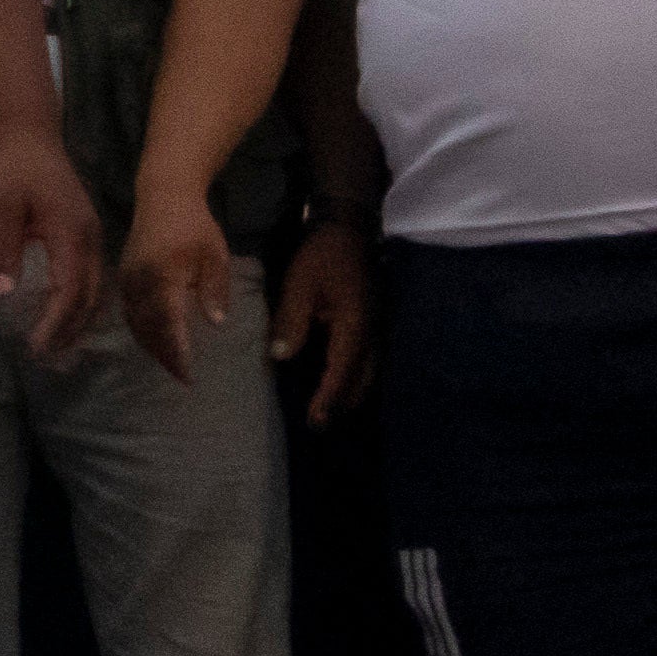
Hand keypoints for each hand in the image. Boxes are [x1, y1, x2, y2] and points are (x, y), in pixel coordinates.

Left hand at [0, 115, 103, 347]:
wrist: (27, 130)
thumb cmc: (10, 165)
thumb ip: (3, 249)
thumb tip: (4, 292)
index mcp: (71, 233)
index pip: (70, 290)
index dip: (55, 322)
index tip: (36, 345)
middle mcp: (89, 236)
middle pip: (89, 294)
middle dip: (70, 328)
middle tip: (48, 357)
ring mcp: (90, 232)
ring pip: (94, 285)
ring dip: (78, 317)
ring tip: (58, 345)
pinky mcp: (83, 229)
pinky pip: (89, 273)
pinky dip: (80, 298)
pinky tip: (66, 313)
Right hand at [112, 198, 233, 379]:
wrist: (163, 196)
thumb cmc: (195, 225)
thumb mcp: (214, 255)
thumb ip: (214, 290)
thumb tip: (215, 323)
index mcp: (163, 276)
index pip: (168, 322)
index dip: (177, 351)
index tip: (188, 374)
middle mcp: (139, 282)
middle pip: (149, 329)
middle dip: (165, 355)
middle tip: (182, 377)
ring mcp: (128, 280)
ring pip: (136, 323)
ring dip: (152, 347)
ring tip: (171, 364)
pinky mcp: (124, 278)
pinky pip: (130, 313)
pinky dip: (143, 331)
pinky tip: (155, 341)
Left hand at [271, 216, 375, 422]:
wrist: (348, 231)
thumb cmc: (321, 256)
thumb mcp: (299, 284)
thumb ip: (291, 321)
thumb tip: (280, 357)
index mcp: (354, 326)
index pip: (342, 372)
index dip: (328, 399)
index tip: (315, 421)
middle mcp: (372, 334)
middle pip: (362, 381)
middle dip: (342, 404)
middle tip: (319, 425)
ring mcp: (376, 330)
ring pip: (368, 373)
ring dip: (350, 393)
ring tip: (328, 412)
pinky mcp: (372, 325)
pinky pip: (367, 360)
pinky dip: (354, 377)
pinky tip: (338, 383)